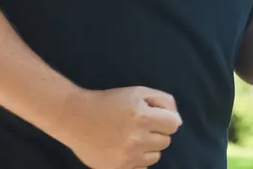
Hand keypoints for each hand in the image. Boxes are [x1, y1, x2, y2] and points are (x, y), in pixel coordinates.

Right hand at [61, 86, 181, 168]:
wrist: (75, 118)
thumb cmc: (109, 102)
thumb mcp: (137, 92)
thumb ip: (163, 101)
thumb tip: (178, 121)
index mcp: (142, 116)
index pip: (174, 125)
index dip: (165, 119)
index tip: (154, 117)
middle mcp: (136, 139)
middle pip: (166, 141)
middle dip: (156, 132)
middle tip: (138, 126)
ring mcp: (127, 157)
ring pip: (156, 156)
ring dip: (147, 148)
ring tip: (130, 138)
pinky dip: (137, 161)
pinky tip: (125, 150)